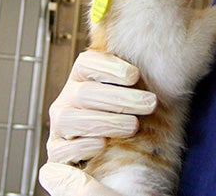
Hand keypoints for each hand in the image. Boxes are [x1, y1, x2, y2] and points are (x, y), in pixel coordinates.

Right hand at [39, 50, 156, 194]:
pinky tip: (103, 145)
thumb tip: (159, 68)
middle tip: (149, 104)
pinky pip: (60, 149)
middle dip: (120, 99)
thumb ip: (134, 80)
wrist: (106, 150)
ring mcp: (59, 124)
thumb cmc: (122, 114)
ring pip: (70, 119)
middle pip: (85, 93)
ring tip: (133, 126)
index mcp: (80, 77)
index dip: (109, 68)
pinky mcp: (56, 150)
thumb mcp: (128, 91)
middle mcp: (66, 98)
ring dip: (105, 122)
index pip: (86, 63)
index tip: (135, 75)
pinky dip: (82, 146)